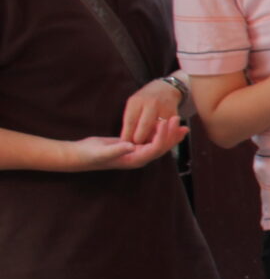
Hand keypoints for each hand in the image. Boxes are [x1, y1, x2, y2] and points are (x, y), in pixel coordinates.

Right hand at [62, 117, 184, 169]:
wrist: (80, 155)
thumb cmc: (89, 155)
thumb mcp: (102, 152)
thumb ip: (117, 150)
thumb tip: (131, 146)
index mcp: (135, 160)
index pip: (155, 148)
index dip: (163, 135)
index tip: (166, 121)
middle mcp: (140, 158)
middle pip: (161, 146)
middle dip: (171, 133)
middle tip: (178, 118)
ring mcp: (137, 153)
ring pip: (158, 142)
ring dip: (169, 133)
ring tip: (179, 121)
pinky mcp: (133, 146)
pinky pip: (150, 139)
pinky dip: (159, 131)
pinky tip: (163, 123)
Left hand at [120, 78, 179, 145]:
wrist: (166, 89)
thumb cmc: (144, 99)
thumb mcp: (133, 104)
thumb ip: (130, 120)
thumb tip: (126, 140)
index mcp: (137, 101)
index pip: (130, 121)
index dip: (127, 134)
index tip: (125, 143)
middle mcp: (152, 103)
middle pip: (145, 126)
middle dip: (139, 138)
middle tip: (135, 146)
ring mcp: (165, 108)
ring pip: (157, 130)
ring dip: (151, 139)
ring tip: (145, 145)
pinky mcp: (174, 115)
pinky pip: (167, 130)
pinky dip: (160, 136)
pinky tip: (156, 139)